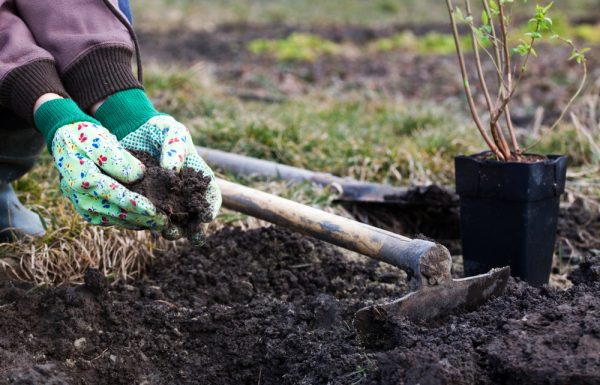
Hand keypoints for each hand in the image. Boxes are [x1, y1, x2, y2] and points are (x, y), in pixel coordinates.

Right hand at [53, 121, 165, 229]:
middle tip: (164, 223)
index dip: (135, 204)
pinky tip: (144, 221)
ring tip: (158, 224)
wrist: (68, 142)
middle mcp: (79, 196)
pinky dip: (127, 221)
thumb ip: (119, 159)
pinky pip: (109, 219)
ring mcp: (81, 205)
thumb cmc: (87, 137)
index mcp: (82, 178)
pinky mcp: (87, 209)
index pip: (114, 195)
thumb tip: (138, 176)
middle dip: (141, 219)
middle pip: (115, 212)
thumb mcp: (103, 141)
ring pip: (114, 219)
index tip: (154, 210)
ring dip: (136, 223)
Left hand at [119, 115, 221, 239]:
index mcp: (196, 177)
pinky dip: (146, 223)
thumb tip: (172, 171)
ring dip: (172, 229)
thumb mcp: (172, 131)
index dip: (211, 207)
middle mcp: (182, 193)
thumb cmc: (159, 130)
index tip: (206, 216)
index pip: (210, 195)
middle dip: (194, 228)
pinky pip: (146, 216)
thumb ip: (176, 148)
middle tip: (192, 236)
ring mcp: (162, 200)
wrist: (131, 130)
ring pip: (170, 220)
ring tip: (168, 232)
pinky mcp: (142, 202)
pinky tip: (144, 225)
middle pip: (193, 215)